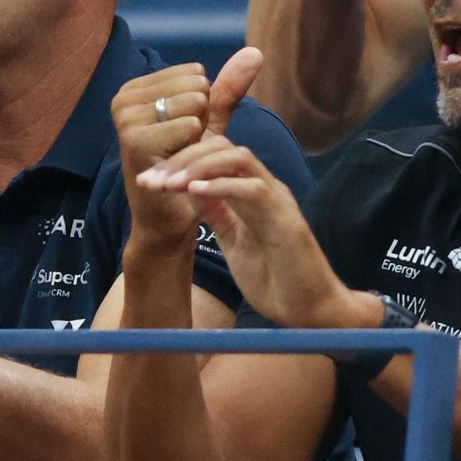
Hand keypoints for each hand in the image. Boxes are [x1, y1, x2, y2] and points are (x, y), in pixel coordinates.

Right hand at [113, 48, 262, 249]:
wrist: (173, 211)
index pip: (195, 74)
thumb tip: (256, 52)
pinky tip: (178, 163)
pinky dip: (195, 145)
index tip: (185, 131)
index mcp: (134, 88)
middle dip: (201, 118)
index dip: (203, 105)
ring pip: (194, 103)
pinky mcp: (136, 141)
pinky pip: (189, 125)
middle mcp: (123, 98)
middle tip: (183, 146)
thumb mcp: (207, 120)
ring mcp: (126, 119)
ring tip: (179, 153)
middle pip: (195, 86)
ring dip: (198, 133)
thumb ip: (227, 86)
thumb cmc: (186, 163)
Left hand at [136, 133, 362, 330]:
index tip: (148, 181)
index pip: (216, 157)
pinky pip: (253, 189)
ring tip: (168, 184)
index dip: (180, 162)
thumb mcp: (235, 243)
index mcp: (253, 194)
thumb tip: (191, 191)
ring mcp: (278, 201)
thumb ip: (219, 215)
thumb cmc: (277, 282)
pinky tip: (194, 191)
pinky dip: (222, 185)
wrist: (312, 312)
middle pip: (223, 148)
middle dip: (182, 159)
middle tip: (150, 180)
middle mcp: (266, 189)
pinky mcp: (286, 220)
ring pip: (238, 158)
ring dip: (198, 167)